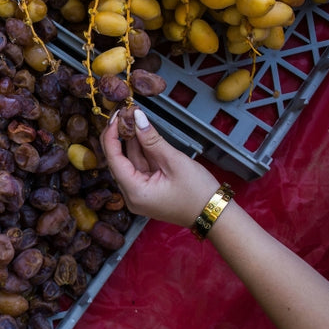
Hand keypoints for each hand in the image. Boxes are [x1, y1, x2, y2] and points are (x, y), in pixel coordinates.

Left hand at [101, 107, 220, 226]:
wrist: (217, 214)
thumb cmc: (199, 193)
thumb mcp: (174, 161)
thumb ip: (152, 140)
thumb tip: (137, 118)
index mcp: (134, 192)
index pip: (113, 160)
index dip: (111, 136)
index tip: (116, 116)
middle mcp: (132, 195)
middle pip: (119, 161)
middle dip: (120, 136)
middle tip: (125, 114)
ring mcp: (140, 194)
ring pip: (130, 162)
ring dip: (132, 141)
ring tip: (133, 118)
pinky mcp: (149, 190)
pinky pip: (140, 167)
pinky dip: (142, 151)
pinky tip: (142, 134)